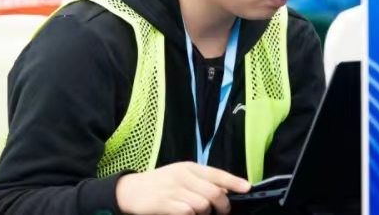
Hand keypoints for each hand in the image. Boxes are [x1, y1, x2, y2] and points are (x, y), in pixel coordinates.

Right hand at [116, 162, 250, 214]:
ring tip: (200, 214)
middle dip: (222, 206)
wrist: (131, 190)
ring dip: (205, 213)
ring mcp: (173, 190)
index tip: (247, 188)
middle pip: (214, 193)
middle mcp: (183, 176)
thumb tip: (226, 189)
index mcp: (190, 167)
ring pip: (203, 205)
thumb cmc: (161, 184)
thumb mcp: (181, 176)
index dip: (234, 181)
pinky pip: (187, 213)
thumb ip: (202, 181)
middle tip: (221, 212)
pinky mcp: (163, 203)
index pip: (217, 173)